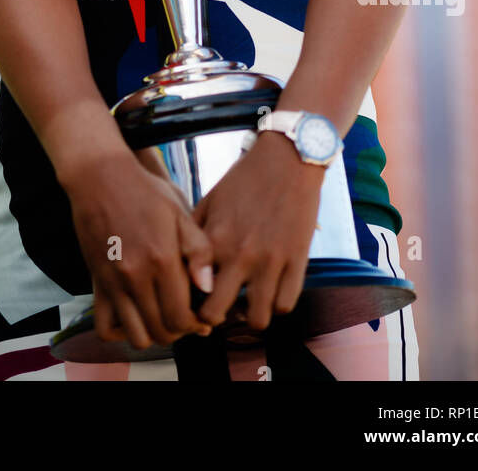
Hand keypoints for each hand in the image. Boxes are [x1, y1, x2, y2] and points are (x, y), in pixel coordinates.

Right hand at [62, 148, 215, 349]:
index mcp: (161, 259)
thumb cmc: (144, 192)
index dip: (196, 325)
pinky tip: (134, 317)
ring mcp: (113, 283)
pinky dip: (120, 332)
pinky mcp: (97, 283)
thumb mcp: (179, 211)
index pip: (181, 317)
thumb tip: (208, 287)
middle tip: (186, 317)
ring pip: (136, 337)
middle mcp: (136, 277)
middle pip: (162, 331)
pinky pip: (105, 327)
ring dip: (154, 334)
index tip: (202, 317)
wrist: (100, 178)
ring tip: (162, 317)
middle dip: (180, 331)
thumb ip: (198, 250)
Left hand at [192, 130, 324, 330]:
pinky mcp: (297, 261)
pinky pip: (285, 305)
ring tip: (246, 303)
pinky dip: (276, 305)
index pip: (190, 289)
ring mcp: (271, 261)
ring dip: (249, 315)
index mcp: (214, 239)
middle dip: (212, 318)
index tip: (190, 301)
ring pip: (257, 319)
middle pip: (216, 313)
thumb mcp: (211, 201)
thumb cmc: (245, 178)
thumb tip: (180, 266)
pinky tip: (270, 292)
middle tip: (217, 310)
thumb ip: (194, 234)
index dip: (186, 301)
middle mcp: (240, 254)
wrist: (288, 158)